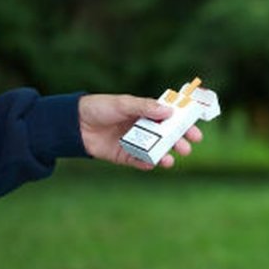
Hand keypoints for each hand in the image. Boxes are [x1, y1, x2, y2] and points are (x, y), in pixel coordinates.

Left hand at [78, 94, 202, 169]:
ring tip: (171, 159)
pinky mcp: (124, 155)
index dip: (183, 122)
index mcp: (146, 112)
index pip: (170, 117)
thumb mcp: (124, 104)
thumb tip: (169, 112)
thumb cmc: (100, 108)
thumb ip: (145, 107)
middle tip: (188, 146)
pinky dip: (147, 163)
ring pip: (155, 150)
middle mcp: (143, 127)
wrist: (74, 124)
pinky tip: (153, 164)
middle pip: (167, 135)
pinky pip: (139, 161)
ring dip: (166, 154)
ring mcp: (134, 142)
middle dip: (179, 141)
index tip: (195, 128)